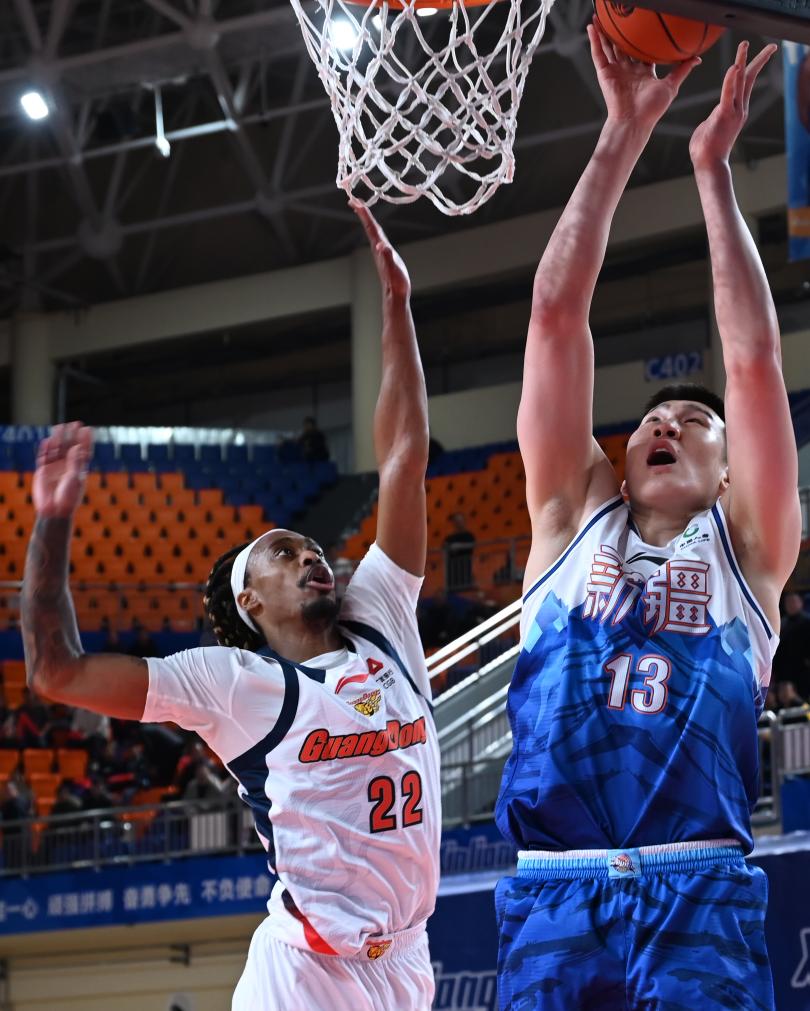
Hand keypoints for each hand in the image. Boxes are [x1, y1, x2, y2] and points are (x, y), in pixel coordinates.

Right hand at [33, 422, 92, 518]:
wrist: (55, 510)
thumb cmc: (69, 496)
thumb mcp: (75, 478)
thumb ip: (75, 462)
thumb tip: (77, 447)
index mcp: (79, 469)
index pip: (83, 451)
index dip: (85, 440)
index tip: (87, 428)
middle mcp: (68, 466)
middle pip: (69, 447)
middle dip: (72, 436)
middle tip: (74, 423)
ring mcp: (55, 468)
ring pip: (56, 450)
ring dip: (58, 439)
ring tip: (60, 427)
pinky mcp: (44, 471)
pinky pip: (44, 457)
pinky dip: (45, 449)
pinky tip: (47, 441)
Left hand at [351, 199, 410, 300]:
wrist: (395, 295)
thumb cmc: (396, 282)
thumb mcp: (393, 268)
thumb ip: (387, 256)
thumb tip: (380, 246)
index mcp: (380, 247)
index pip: (371, 227)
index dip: (365, 214)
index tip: (357, 201)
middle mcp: (378, 248)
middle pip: (369, 227)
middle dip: (363, 213)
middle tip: (354, 200)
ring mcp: (380, 252)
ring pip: (372, 232)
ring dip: (367, 220)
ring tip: (362, 210)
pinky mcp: (384, 255)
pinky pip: (377, 238)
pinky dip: (374, 229)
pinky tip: (375, 229)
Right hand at [588, 20, 698, 130]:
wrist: (634, 121)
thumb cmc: (651, 109)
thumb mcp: (671, 85)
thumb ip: (682, 69)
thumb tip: (697, 58)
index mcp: (642, 72)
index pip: (640, 51)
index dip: (640, 38)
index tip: (641, 25)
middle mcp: (627, 70)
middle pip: (622, 46)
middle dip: (619, 33)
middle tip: (620, 17)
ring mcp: (615, 71)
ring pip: (608, 47)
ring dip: (603, 31)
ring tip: (600, 16)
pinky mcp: (604, 73)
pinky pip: (598, 53)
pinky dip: (594, 40)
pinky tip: (592, 26)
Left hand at [690, 41, 777, 168]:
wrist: (709, 164)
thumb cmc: (706, 150)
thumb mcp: (711, 128)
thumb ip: (713, 118)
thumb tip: (711, 118)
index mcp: (736, 110)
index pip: (745, 84)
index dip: (751, 67)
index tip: (758, 54)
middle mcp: (739, 108)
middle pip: (750, 78)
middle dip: (758, 60)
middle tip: (770, 46)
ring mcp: (734, 112)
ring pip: (740, 81)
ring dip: (742, 60)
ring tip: (744, 44)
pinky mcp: (724, 116)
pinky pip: (728, 94)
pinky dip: (731, 80)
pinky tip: (734, 67)